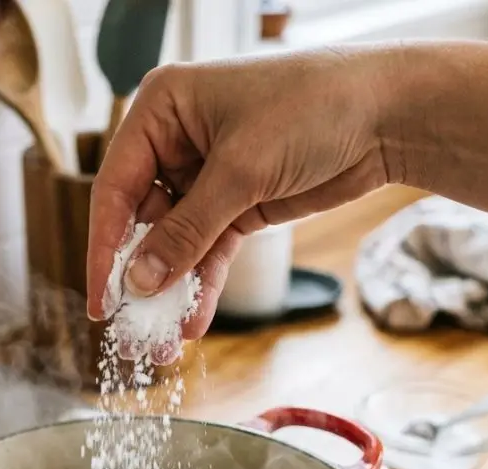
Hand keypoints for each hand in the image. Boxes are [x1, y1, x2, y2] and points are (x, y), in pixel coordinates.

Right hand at [87, 46, 393, 338]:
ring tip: (161, 341)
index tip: (101, 299)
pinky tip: (194, 322)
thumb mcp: (240, 172)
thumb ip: (186, 232)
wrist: (387, 116)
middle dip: (139, 279)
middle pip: (142, 222)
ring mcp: (206, 177)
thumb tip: (138, 281)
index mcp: (161, 111)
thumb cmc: (313, 109)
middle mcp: (176, 143)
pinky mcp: (237, 205)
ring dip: (171, 291)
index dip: (104, 248)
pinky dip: (204, 286)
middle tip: (130, 331)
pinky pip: (209, 252)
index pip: (115, 187)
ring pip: (176, 244)